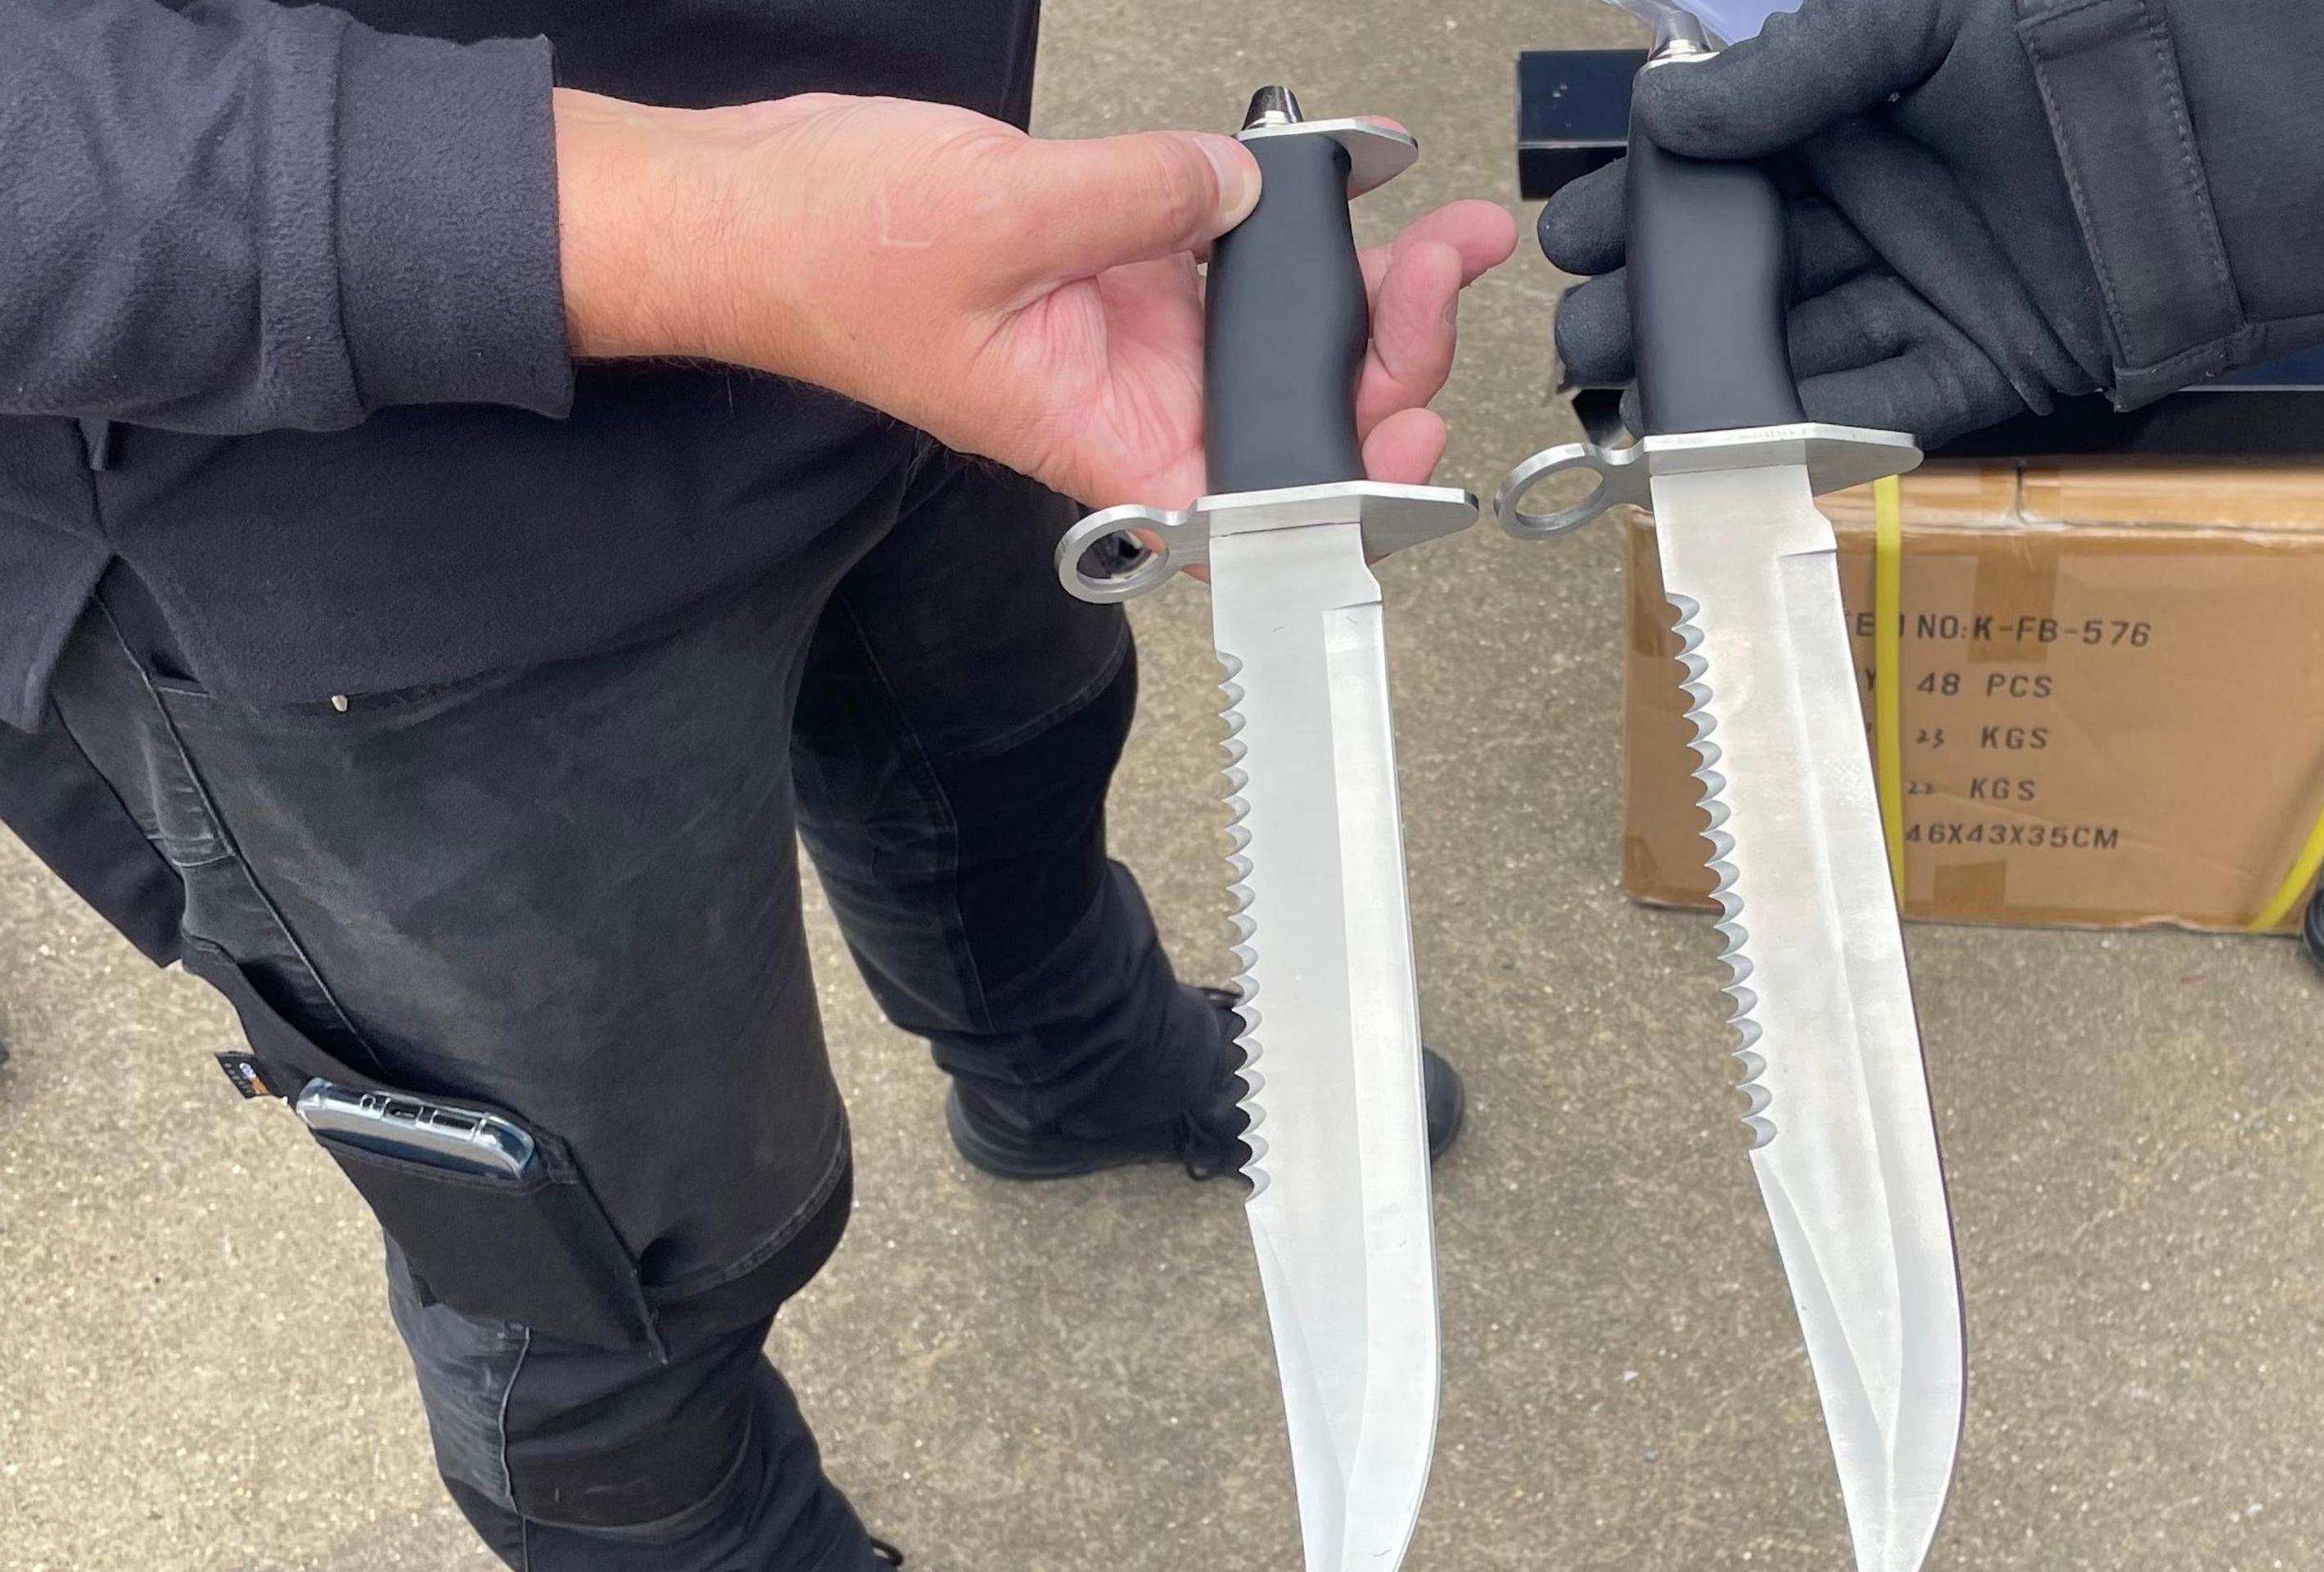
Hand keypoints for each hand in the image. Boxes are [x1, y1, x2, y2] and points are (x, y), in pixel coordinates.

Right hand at [554, 91, 1516, 510]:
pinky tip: (1347, 182)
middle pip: (1297, 413)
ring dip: (1366, 287)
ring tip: (1442, 233)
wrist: (742, 204)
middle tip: (1445, 271)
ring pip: (1280, 334)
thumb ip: (1140, 199)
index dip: (1355, 484)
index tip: (1416, 428)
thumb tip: (1242, 183)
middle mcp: (1131, 399)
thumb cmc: (822, 258)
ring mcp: (1130, 333)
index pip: (1257, 501)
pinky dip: (1292, 222)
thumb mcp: (1001, 220)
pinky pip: (1230, 252)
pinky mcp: (1118, 265)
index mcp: (1102, 438)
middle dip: (1391, 352)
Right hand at [1541, 0, 2103, 444]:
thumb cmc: (2106, 36)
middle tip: (1585, 327)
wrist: (2262, 135)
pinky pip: (1881, 411)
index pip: (1728, 171)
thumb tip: (1671, 116)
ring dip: (1710, 379)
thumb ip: (1802, 67)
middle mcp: (1890, 212)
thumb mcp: (1933, 16)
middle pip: (1747, 270)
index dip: (1649, 203)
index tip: (1577, 230)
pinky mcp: (1988, 372)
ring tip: (1628, 394)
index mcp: (1865, 119)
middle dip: (1658, 302)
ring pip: (1795, 348)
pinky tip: (1735, 440)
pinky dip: (1809, 432)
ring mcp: (1934, 295)